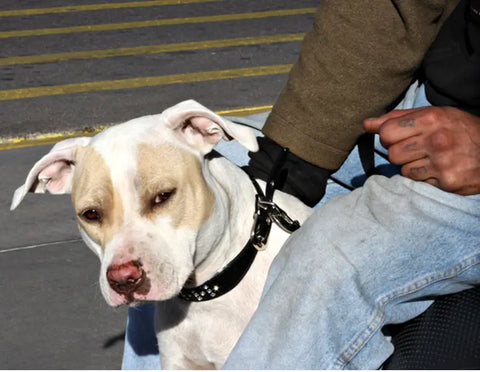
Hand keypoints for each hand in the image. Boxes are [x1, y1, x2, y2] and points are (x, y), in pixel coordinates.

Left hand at [363, 107, 479, 194]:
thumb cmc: (460, 130)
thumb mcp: (434, 115)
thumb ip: (398, 118)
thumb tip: (366, 124)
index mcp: (431, 119)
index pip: (387, 132)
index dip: (388, 136)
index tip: (398, 137)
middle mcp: (436, 140)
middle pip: (392, 153)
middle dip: (399, 152)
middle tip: (416, 149)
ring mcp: (441, 162)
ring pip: (402, 169)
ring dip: (411, 166)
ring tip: (429, 159)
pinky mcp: (446, 181)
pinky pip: (416, 181)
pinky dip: (422, 177)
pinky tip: (437, 169)